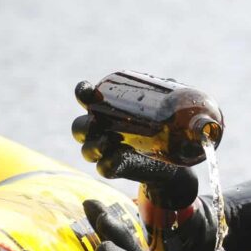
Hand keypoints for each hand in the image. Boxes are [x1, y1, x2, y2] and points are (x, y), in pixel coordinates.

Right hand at [73, 81, 197, 210]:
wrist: (171, 160)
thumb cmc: (161, 127)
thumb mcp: (164, 110)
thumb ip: (165, 96)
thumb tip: (171, 82)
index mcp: (106, 111)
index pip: (87, 100)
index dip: (82, 93)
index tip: (86, 90)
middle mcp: (100, 131)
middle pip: (79, 127)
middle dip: (84, 125)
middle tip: (96, 122)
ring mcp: (106, 152)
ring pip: (87, 150)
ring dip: (94, 146)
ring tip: (108, 140)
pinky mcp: (115, 168)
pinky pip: (104, 168)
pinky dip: (108, 164)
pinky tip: (118, 158)